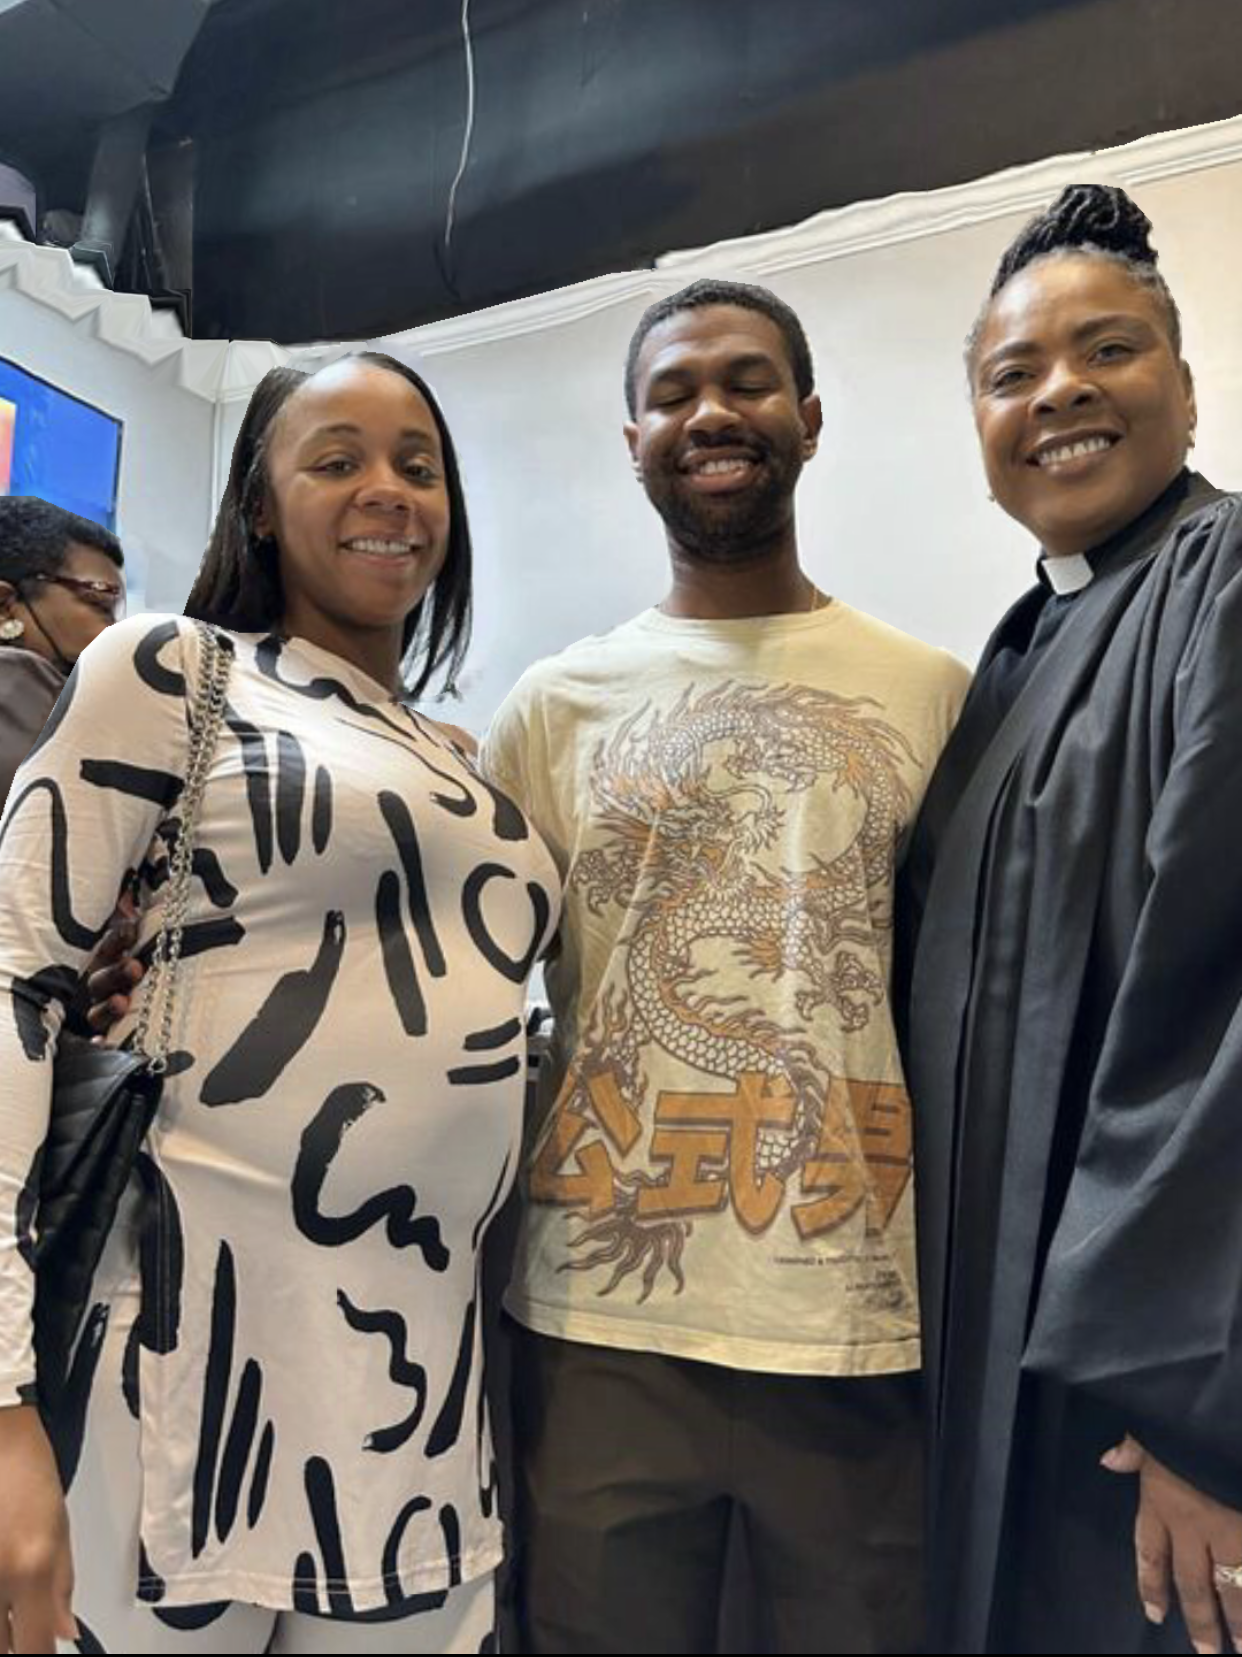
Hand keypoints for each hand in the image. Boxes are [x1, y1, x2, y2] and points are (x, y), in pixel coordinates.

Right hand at [0, 1406, 74, 1653]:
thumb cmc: (29, 1477)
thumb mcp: (59, 1529)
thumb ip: (61, 1588)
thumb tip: (63, 1633)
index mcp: (30, 1570)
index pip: (34, 1648)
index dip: (39, 1654)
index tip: (43, 1647)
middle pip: (0, 1648)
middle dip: (12, 1642)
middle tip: (21, 1616)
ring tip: (9, 1593)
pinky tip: (0, 1570)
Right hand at [82, 888, 143, 1037]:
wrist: (146, 1001)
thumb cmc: (146, 959)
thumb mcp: (143, 937)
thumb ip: (139, 921)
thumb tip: (144, 896)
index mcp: (109, 957)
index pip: (110, 946)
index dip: (118, 938)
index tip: (133, 930)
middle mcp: (101, 984)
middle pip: (101, 980)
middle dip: (116, 973)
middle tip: (135, 967)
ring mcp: (102, 1010)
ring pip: (98, 1012)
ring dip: (108, 1007)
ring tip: (123, 1002)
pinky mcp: (106, 1035)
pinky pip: (100, 1042)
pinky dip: (100, 1044)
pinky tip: (101, 1045)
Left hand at [1103, 1434, 1241, 1652]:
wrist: (1224, 1416)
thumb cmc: (1184, 1421)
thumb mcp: (1154, 1429)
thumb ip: (1135, 1449)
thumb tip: (1109, 1459)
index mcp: (1163, 1502)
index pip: (1152, 1552)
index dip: (1151, 1583)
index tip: (1154, 1614)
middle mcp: (1196, 1526)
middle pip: (1195, 1584)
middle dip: (1202, 1622)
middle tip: (1207, 1653)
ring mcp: (1232, 1531)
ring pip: (1235, 1588)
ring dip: (1240, 1622)